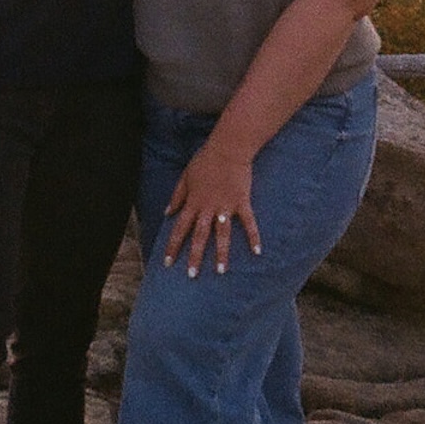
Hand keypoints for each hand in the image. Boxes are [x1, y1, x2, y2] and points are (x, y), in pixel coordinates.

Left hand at [162, 140, 262, 276]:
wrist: (228, 148)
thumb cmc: (205, 160)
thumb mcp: (185, 177)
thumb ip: (177, 196)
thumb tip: (167, 212)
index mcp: (193, 202)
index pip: (179, 228)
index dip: (172, 246)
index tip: (167, 262)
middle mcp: (208, 208)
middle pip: (199, 236)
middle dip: (194, 256)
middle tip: (191, 275)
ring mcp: (226, 206)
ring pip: (222, 234)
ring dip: (220, 253)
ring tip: (220, 271)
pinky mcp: (242, 202)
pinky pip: (248, 223)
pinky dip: (253, 237)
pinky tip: (257, 252)